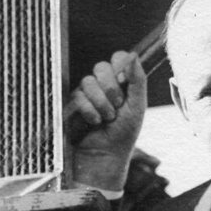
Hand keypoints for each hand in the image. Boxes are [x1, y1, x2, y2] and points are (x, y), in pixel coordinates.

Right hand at [67, 51, 146, 191]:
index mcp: (121, 82)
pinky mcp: (73, 104)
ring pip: (88, 82)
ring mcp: (87, 93)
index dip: (120, 66)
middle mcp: (103, 84)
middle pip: (101, 67)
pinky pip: (78, 96)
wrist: (105, 155)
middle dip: (111, 88)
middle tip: (117, 105)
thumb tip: (134, 56)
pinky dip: (89, 111)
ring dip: (101, 103)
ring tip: (107, 118)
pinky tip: (94, 122)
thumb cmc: (124, 133)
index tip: (125, 83)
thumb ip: (138, 80)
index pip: (118, 57)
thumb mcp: (137, 106)